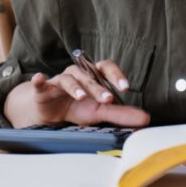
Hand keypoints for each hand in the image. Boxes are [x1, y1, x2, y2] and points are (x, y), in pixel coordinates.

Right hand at [4, 60, 150, 128]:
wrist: (52, 113)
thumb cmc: (79, 108)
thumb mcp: (100, 112)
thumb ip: (122, 114)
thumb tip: (146, 119)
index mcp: (93, 75)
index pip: (106, 67)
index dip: (115, 74)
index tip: (126, 87)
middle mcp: (77, 74)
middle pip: (88, 75)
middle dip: (98, 87)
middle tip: (108, 99)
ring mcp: (59, 80)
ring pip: (68, 78)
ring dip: (75, 87)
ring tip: (81, 97)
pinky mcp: (43, 89)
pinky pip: (40, 83)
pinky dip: (39, 80)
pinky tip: (40, 79)